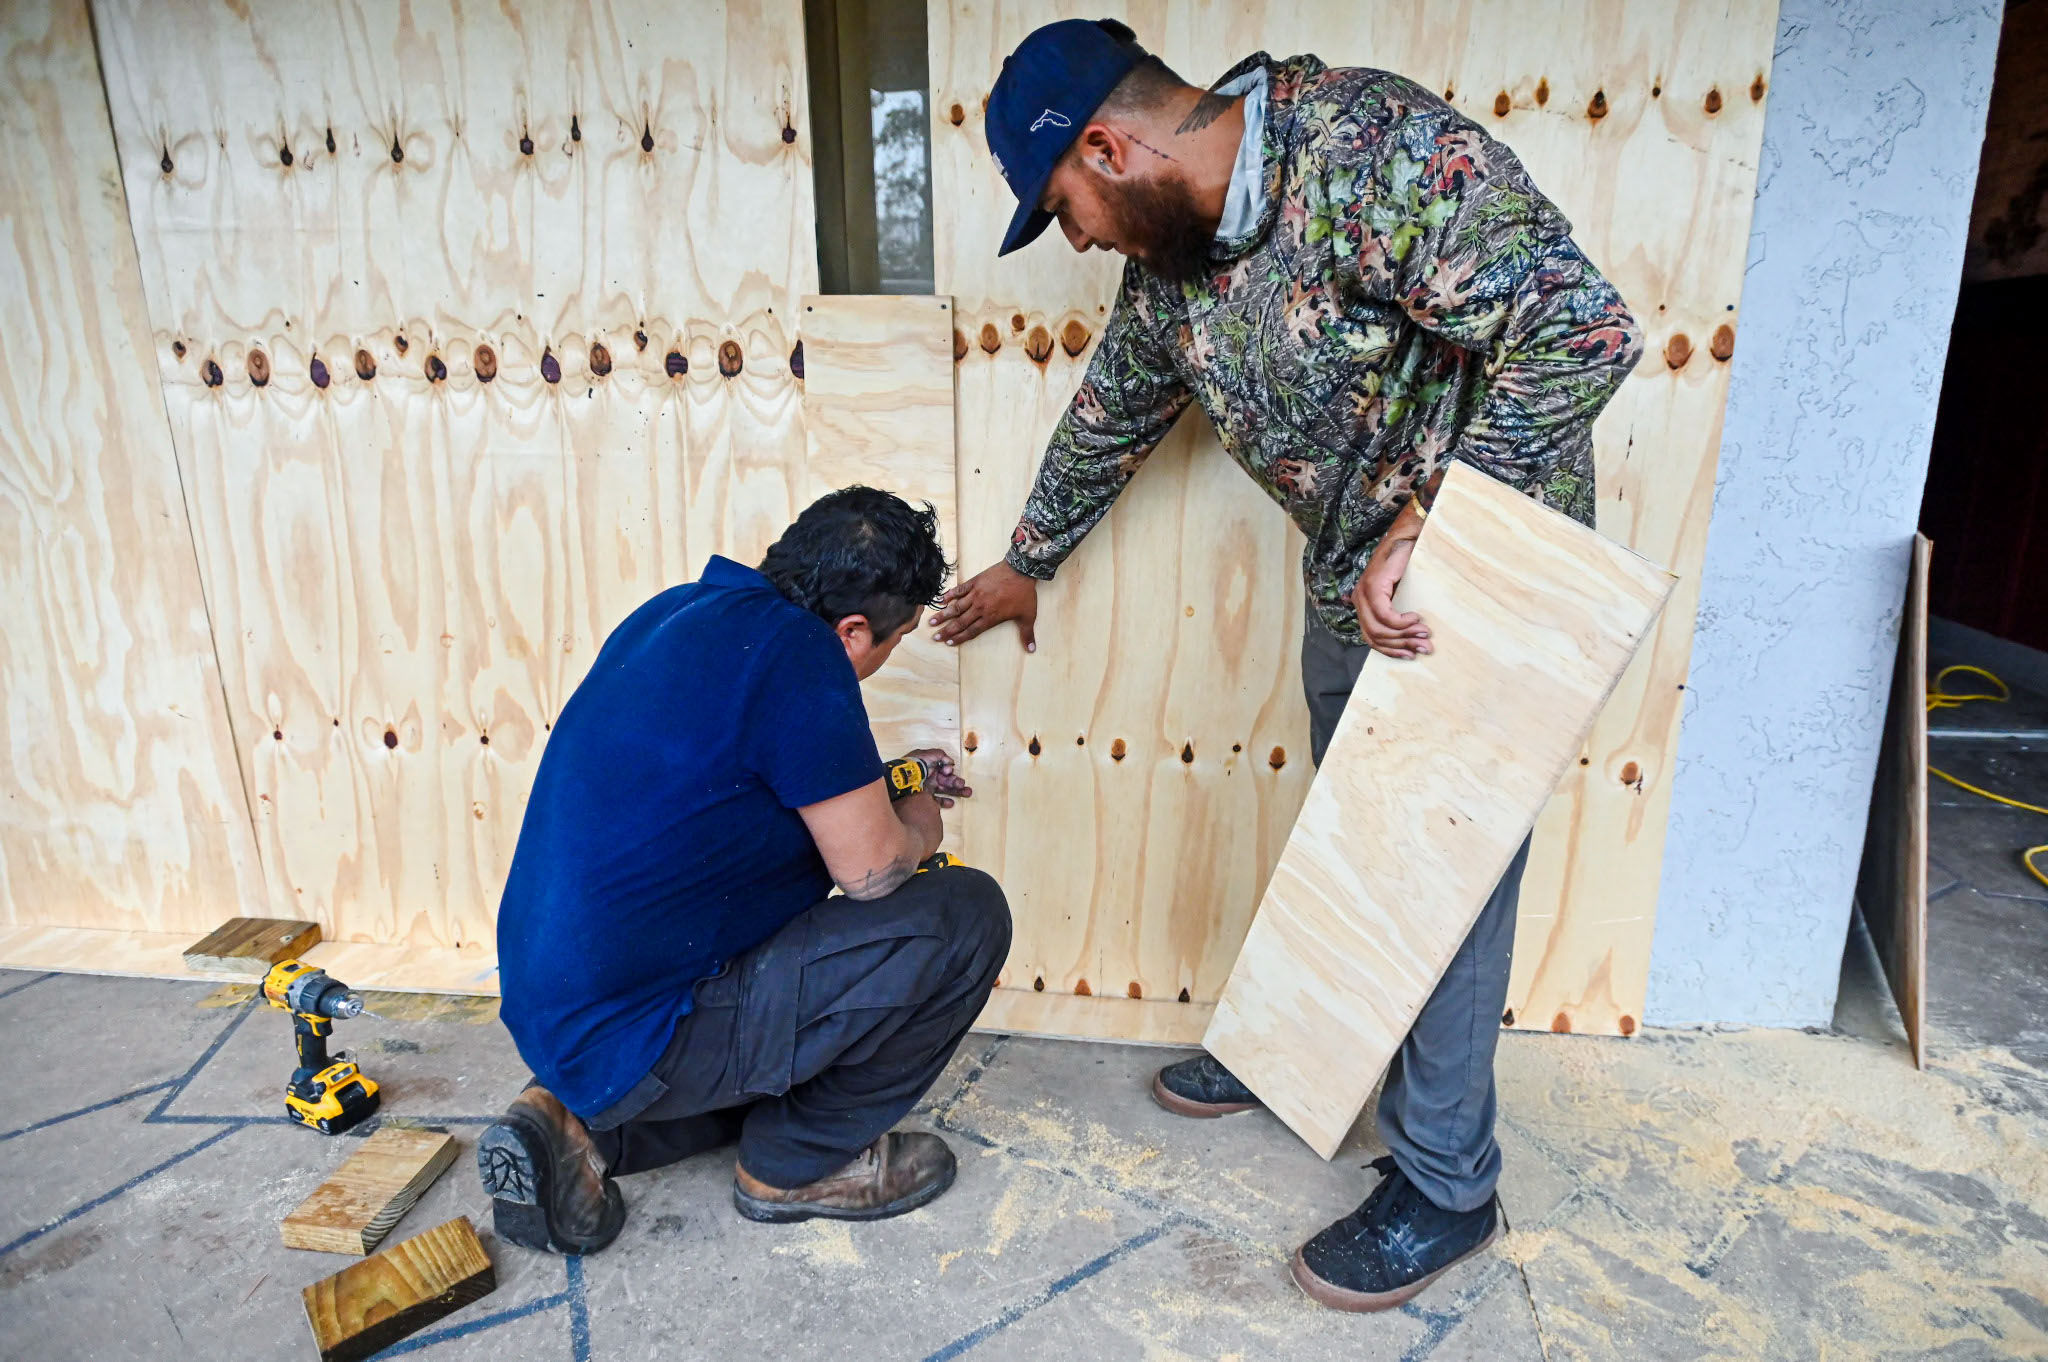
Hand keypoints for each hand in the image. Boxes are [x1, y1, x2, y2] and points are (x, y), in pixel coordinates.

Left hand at [902, 748, 972, 807]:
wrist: (903, 778)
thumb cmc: (915, 764)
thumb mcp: (928, 754)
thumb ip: (941, 756)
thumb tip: (950, 762)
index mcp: (930, 766)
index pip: (944, 768)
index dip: (949, 770)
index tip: (948, 771)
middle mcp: (930, 777)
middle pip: (947, 780)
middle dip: (957, 782)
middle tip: (963, 784)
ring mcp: (927, 788)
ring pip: (945, 790)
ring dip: (957, 791)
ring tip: (968, 793)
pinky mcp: (924, 798)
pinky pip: (937, 801)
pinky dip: (945, 802)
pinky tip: (952, 803)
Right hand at [929, 561, 1038, 650]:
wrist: (1021, 570)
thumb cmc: (1024, 593)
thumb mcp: (1028, 615)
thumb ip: (1027, 633)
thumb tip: (1032, 649)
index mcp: (991, 617)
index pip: (972, 631)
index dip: (960, 637)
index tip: (949, 643)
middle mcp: (980, 607)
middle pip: (960, 622)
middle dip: (947, 630)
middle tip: (935, 637)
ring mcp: (975, 594)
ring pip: (956, 607)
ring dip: (944, 615)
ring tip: (931, 621)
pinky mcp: (975, 582)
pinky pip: (960, 589)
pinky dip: (950, 594)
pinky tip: (941, 600)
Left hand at [1353, 521, 1431, 659]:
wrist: (1408, 538)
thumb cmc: (1407, 566)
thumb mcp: (1400, 595)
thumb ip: (1398, 614)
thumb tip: (1416, 641)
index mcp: (1363, 604)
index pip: (1371, 638)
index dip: (1391, 650)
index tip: (1411, 655)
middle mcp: (1358, 599)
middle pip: (1374, 637)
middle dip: (1401, 646)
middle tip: (1424, 648)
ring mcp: (1363, 593)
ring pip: (1379, 629)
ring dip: (1404, 636)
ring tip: (1424, 634)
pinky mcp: (1373, 586)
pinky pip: (1384, 615)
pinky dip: (1401, 622)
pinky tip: (1415, 618)